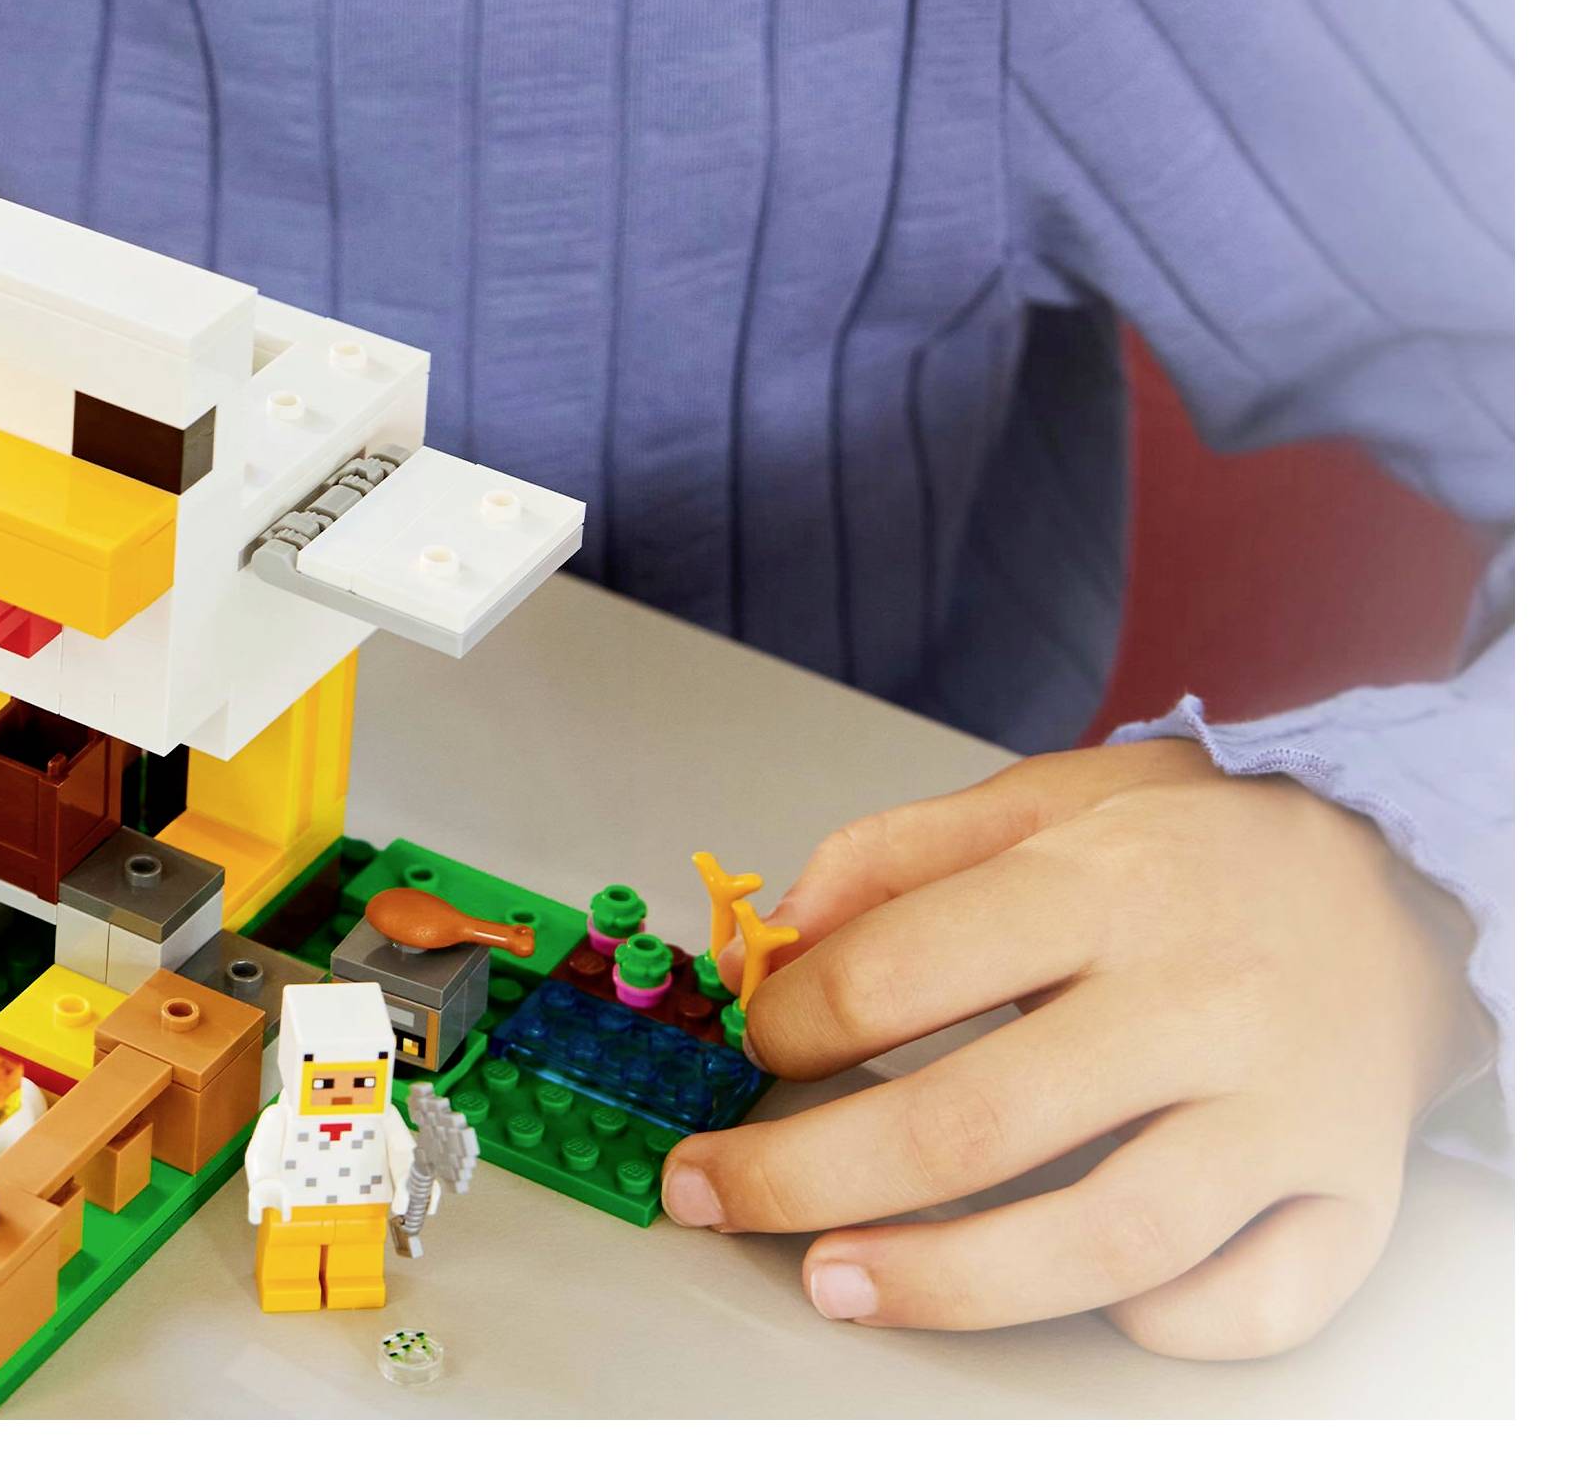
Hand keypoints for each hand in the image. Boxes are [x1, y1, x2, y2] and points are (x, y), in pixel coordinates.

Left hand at [659, 741, 1486, 1356]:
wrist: (1405, 881)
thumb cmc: (1198, 852)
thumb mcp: (1048, 796)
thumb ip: (902, 850)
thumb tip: (777, 928)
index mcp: (1105, 884)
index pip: (913, 964)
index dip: (800, 1017)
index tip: (750, 1047)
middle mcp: (1196, 1000)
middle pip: (982, 1121)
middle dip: (814, 1173)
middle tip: (711, 1195)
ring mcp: (1283, 1108)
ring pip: (1113, 1234)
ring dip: (955, 1281)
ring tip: (836, 1282)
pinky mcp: (1356, 1192)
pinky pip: (1268, 1297)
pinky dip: (1179, 1322)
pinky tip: (1094, 1307)